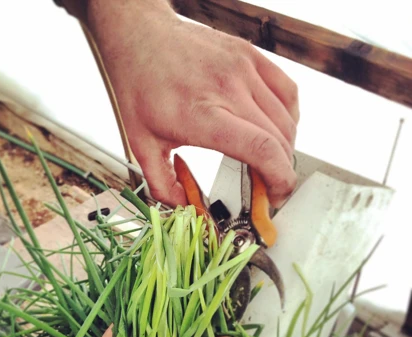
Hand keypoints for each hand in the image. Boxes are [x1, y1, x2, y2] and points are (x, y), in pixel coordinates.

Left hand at [86, 0, 298, 207]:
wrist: (140, 36)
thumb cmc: (140, 87)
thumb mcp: (141, 145)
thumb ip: (162, 185)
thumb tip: (185, 208)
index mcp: (202, 115)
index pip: (261, 149)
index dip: (279, 179)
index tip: (276, 196)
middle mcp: (229, 89)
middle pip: (280, 139)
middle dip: (282, 171)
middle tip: (268, 186)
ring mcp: (243, 68)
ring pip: (287, 118)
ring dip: (285, 148)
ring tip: (268, 161)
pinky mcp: (250, 55)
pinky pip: (287, 91)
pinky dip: (289, 117)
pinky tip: (274, 129)